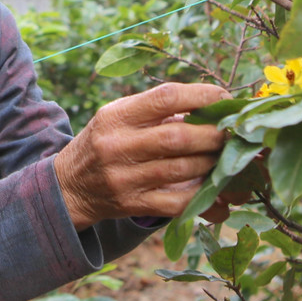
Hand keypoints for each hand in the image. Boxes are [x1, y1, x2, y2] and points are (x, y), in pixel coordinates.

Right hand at [54, 82, 229, 229]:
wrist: (69, 186)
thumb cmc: (105, 143)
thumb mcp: (118, 116)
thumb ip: (157, 110)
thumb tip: (213, 105)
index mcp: (116, 115)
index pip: (165, 97)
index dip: (202, 96)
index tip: (224, 98)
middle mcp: (117, 145)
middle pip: (178, 137)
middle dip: (214, 134)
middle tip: (232, 133)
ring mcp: (124, 178)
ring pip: (182, 170)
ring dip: (212, 164)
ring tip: (227, 157)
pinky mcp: (132, 204)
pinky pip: (177, 203)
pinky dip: (204, 199)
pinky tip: (219, 193)